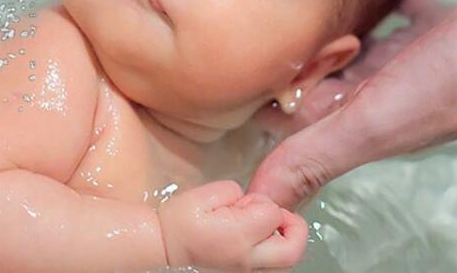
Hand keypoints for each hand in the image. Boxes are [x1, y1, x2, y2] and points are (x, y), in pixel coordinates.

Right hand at [159, 180, 307, 271]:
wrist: (161, 248)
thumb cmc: (178, 223)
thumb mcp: (203, 194)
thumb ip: (233, 191)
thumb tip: (249, 200)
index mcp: (237, 236)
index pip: (272, 214)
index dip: (263, 202)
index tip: (246, 201)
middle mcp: (246, 259)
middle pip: (292, 249)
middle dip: (294, 227)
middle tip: (280, 216)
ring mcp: (245, 272)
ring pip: (284, 262)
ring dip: (283, 241)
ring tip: (265, 227)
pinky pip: (270, 266)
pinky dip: (272, 251)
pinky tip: (255, 239)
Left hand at [249, 0, 456, 209]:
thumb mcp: (372, 124)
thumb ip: (313, 157)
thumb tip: (258, 204)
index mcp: (360, 121)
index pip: (296, 116)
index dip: (263, 97)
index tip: (228, 65)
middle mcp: (383, 95)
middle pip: (323, 78)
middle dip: (291, 56)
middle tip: (253, 15)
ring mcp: (414, 62)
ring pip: (359, 45)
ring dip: (331, 27)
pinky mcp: (442, 28)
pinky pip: (402, 11)